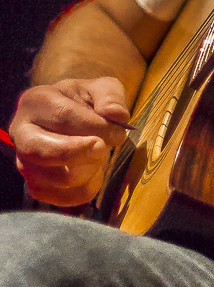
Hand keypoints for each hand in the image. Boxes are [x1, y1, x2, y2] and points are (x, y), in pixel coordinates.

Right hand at [10, 76, 129, 206]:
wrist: (78, 120)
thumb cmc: (87, 102)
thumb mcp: (103, 89)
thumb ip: (111, 97)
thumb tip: (116, 115)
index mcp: (36, 101)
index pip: (62, 116)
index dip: (95, 126)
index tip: (118, 131)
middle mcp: (21, 133)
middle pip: (42, 151)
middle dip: (80, 152)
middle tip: (103, 148)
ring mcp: (25, 162)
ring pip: (58, 178)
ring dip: (90, 169)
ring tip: (100, 156)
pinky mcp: (36, 187)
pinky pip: (65, 197)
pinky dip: (88, 187)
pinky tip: (93, 170)